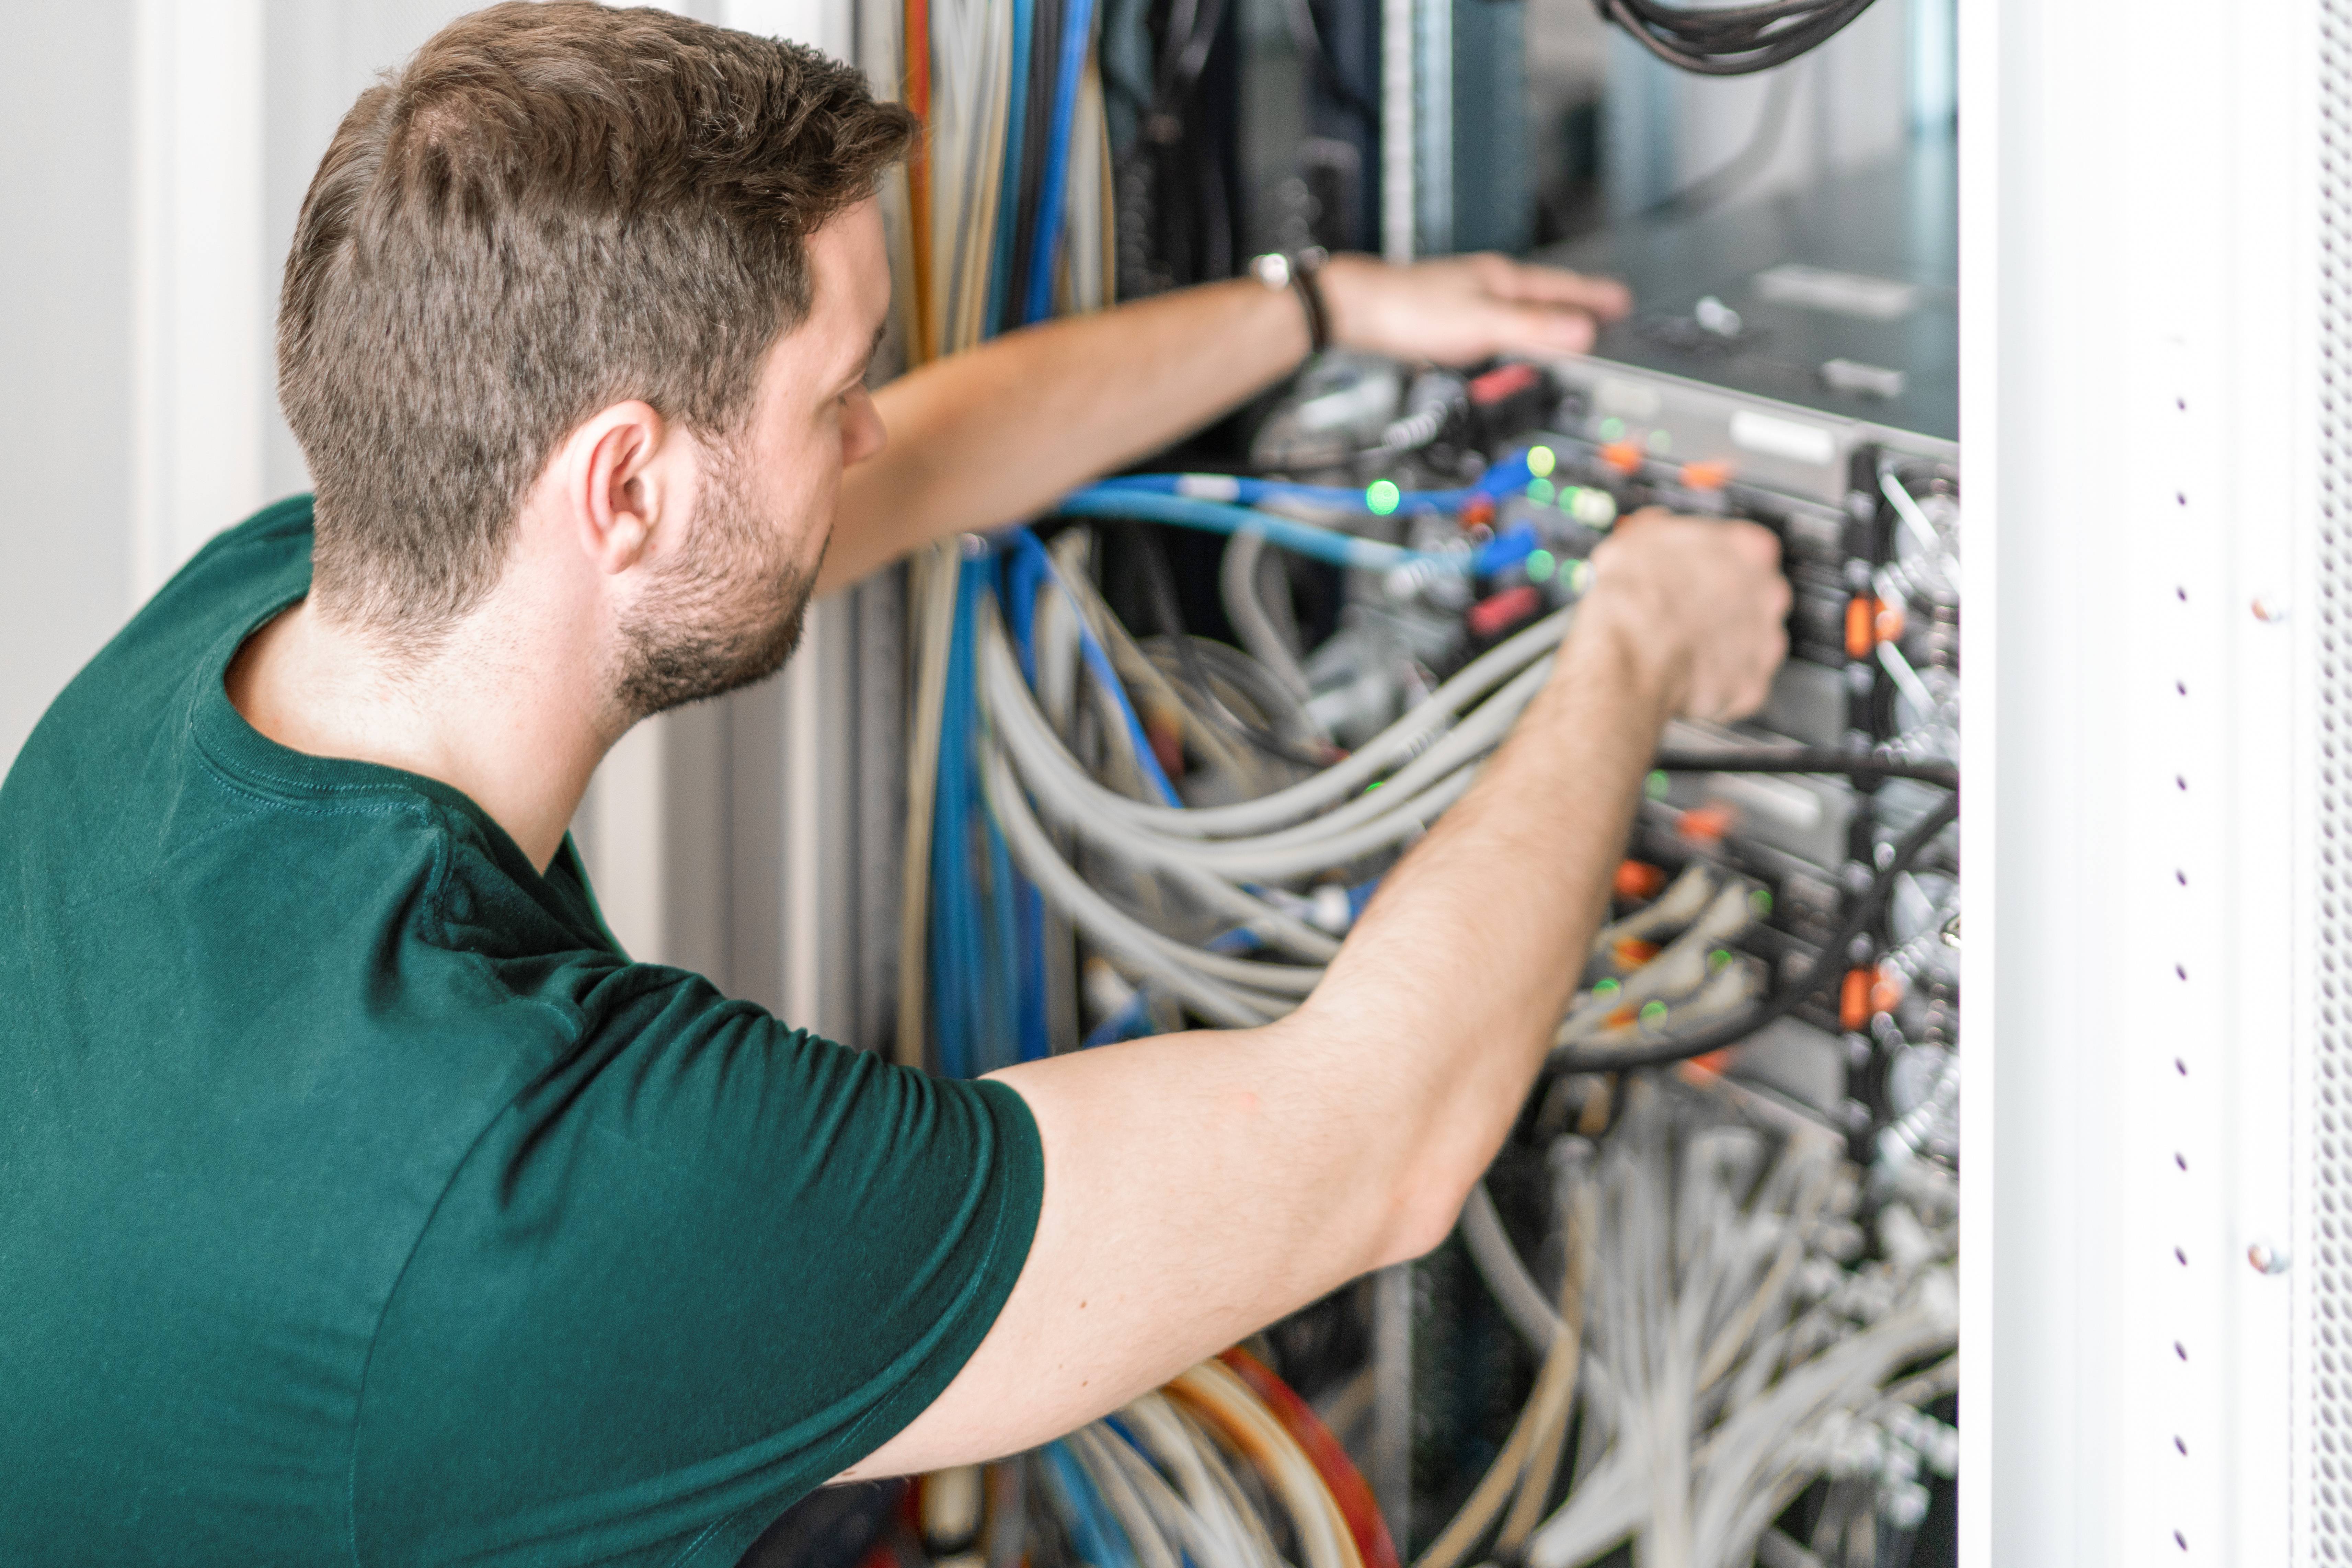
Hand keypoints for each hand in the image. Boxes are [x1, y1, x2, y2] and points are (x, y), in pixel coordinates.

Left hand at [1318, 252, 1632, 362]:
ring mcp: (1468, 294)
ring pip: (1520, 304)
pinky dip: (1515, 327)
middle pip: (1546, 293)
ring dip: (1547, 314)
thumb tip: (1583, 331)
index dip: (1595, 297)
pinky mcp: (1448, 312)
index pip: (1563, 287)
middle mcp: (1488, 281)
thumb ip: (1533, 328)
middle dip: (1578, 302)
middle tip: (1606, 308)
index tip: (1623, 300)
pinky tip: (1506, 334)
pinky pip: (1496, 318)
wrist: (1356, 309)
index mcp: (1503, 279)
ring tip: (1567, 322)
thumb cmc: (1410, 310)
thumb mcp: (1482, 323)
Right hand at [1574, 509, 1788, 722]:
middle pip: (1755, 595)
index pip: (1748, 547)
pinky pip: (1739, 682)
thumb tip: (1654, 528)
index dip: (1718, 561)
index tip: (1700, 569)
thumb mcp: (1636, 538)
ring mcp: (1763, 643)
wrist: (1628, 658)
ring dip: (1724, 642)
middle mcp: (1767, 594)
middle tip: (1689, 609)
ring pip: (1751, 639)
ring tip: (1684, 645)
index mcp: (1748, 549)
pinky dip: (1718, 681)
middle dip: (1726, 603)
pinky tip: (1689, 673)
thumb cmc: (1634, 599)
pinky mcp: (1752, 686)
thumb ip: (1661, 530)